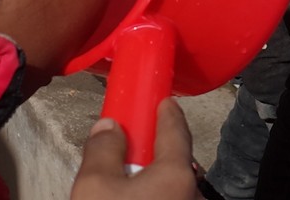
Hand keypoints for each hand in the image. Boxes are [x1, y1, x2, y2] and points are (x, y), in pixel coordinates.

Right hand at [70, 99, 198, 199]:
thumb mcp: (94, 187)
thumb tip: (108, 127)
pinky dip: (154, 193)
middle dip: (154, 149)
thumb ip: (102, 151)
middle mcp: (194, 191)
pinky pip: (169, 198)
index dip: (167, 110)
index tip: (164, 99)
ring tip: (123, 180)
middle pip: (174, 159)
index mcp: (177, 173)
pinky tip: (132, 197)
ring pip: (172, 184)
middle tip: (131, 144)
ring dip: (152, 177)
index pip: (176, 129)